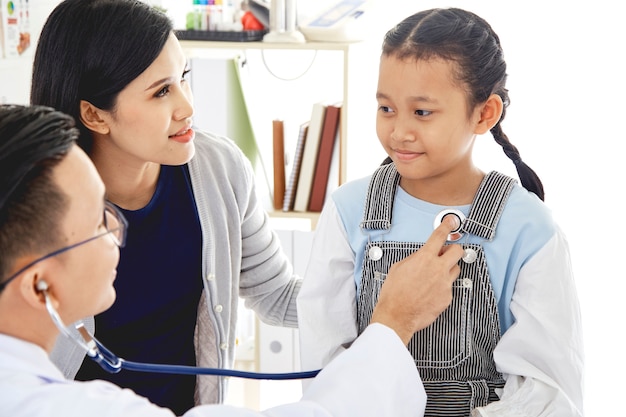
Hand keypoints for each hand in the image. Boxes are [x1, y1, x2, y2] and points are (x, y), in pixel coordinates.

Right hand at [370, 215, 463, 344]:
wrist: (397, 315)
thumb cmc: (394, 293)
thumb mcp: (398, 268)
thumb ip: (414, 259)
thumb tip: (422, 256)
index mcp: (424, 258)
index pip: (439, 237)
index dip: (446, 226)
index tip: (451, 221)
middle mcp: (438, 269)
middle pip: (457, 251)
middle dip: (453, 250)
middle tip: (446, 253)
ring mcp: (444, 284)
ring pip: (456, 269)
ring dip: (448, 269)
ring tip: (435, 276)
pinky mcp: (447, 297)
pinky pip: (449, 287)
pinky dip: (442, 287)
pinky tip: (430, 292)